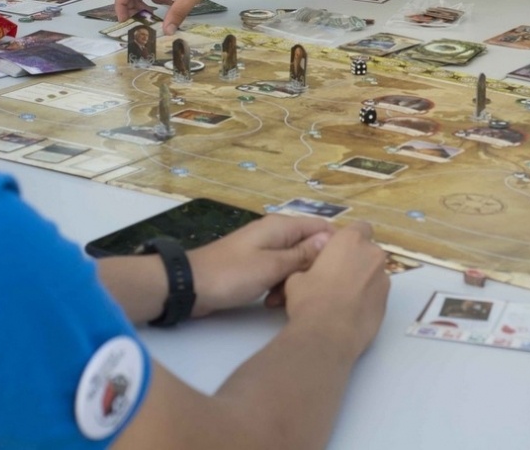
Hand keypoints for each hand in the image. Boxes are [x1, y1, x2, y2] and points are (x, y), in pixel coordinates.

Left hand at [187, 215, 333, 316]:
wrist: (190, 286)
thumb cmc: (232, 274)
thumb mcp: (272, 266)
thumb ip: (303, 254)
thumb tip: (331, 240)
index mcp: (282, 226)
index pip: (321, 227)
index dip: (334, 247)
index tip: (339, 271)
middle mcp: (276, 233)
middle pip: (309, 247)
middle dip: (311, 269)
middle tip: (304, 291)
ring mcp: (265, 249)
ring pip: (294, 263)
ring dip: (293, 282)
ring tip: (282, 300)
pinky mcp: (256, 265)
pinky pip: (278, 272)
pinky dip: (279, 286)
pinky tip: (271, 302)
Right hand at [281, 223, 389, 361]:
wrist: (328, 335)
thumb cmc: (310, 299)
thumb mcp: (297, 277)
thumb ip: (311, 265)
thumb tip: (314, 272)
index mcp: (351, 241)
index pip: (360, 227)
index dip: (350, 238)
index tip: (338, 252)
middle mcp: (372, 254)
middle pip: (368, 251)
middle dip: (357, 260)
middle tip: (337, 277)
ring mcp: (384, 279)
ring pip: (374, 273)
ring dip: (363, 280)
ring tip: (344, 299)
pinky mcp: (387, 302)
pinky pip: (377, 293)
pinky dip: (368, 298)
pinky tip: (351, 312)